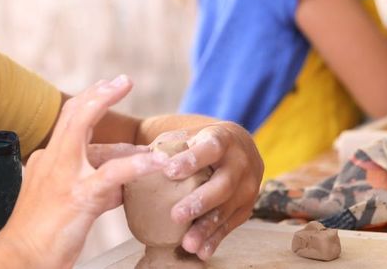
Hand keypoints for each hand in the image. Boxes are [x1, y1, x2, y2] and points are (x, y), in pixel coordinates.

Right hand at [0, 75, 166, 267]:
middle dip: (101, 93)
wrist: (19, 258)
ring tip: (154, 136)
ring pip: (90, 133)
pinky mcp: (80, 197)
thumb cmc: (39, 236)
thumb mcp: (63, 203)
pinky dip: (139, 165)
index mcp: (46, 161)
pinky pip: (114, 174)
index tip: (106, 87)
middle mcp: (51, 161)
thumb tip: (119, 185)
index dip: (89, 102)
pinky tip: (158, 163)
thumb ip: (91, 187)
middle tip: (123, 81)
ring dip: (123, 129)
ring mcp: (64, 176)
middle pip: (75, 114)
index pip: (68, 123)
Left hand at [160, 123, 262, 259]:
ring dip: (207, 228)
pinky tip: (201, 251)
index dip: (192, 160)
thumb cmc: (201, 143)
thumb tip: (139, 160)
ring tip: (188, 243)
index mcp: (223, 139)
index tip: (169, 172)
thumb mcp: (188, 135)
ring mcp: (247, 186)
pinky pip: (230, 225)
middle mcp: (240, 163)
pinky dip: (215, 239)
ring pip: (227, 209)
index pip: (210, 148)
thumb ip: (168, 147)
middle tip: (176, 216)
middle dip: (200, 201)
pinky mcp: (246, 207)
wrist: (239, 148)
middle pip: (223, 184)